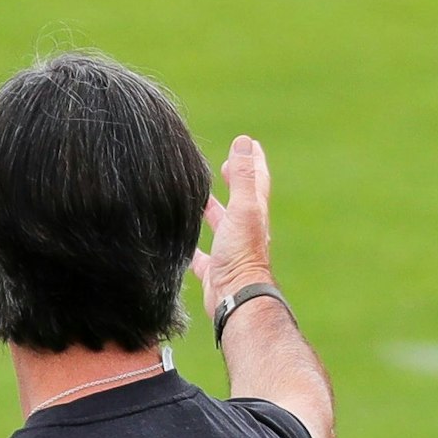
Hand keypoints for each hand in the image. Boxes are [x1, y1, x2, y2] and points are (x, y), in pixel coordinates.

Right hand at [190, 135, 273, 309]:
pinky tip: (182, 242)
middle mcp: (243, 231)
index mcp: (253, 214)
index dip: (252, 161)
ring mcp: (228, 251)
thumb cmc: (240, 253)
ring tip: (200, 198)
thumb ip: (243, 176)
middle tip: (224, 165)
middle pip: (238, 201)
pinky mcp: (213, 270)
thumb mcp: (243, 208)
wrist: (235, 297)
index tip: (248, 144)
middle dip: (233, 182)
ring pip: (220, 226)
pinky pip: (200, 255)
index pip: (255, 180)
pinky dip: (192, 247)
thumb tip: (245, 141)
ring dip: (212, 211)